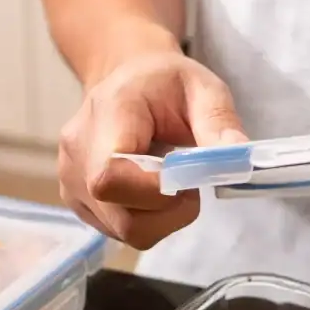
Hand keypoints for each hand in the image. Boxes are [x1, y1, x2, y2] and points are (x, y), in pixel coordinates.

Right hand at [58, 21, 247, 248]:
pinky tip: (150, 190)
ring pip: (122, 229)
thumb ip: (220, 123)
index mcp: (109, 112)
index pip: (112, 175)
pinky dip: (146, 219)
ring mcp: (70, 178)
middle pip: (120, 214)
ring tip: (171, 182)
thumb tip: (239, 159)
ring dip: (161, 218)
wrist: (126, 80)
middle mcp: (78, 149)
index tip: (190, 182)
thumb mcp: (204, 89)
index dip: (155, 193)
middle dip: (169, 211)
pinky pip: (117, 230)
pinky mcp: (76, 199)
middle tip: (190, 184)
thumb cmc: (166, 85)